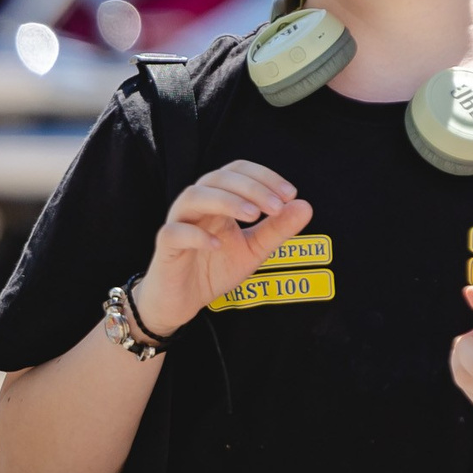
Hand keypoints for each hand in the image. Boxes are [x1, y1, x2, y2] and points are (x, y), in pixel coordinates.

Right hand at [136, 159, 313, 335]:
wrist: (184, 301)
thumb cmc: (215, 269)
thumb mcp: (254, 250)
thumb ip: (278, 229)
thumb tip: (306, 206)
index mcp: (219, 199)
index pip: (239, 171)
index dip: (264, 177)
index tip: (289, 194)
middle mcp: (197, 205)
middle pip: (218, 177)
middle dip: (251, 187)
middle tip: (276, 205)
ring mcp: (179, 223)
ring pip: (194, 196)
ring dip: (225, 201)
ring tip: (252, 215)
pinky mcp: (166, 247)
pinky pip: (174, 232)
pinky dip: (197, 234)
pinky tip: (219, 244)